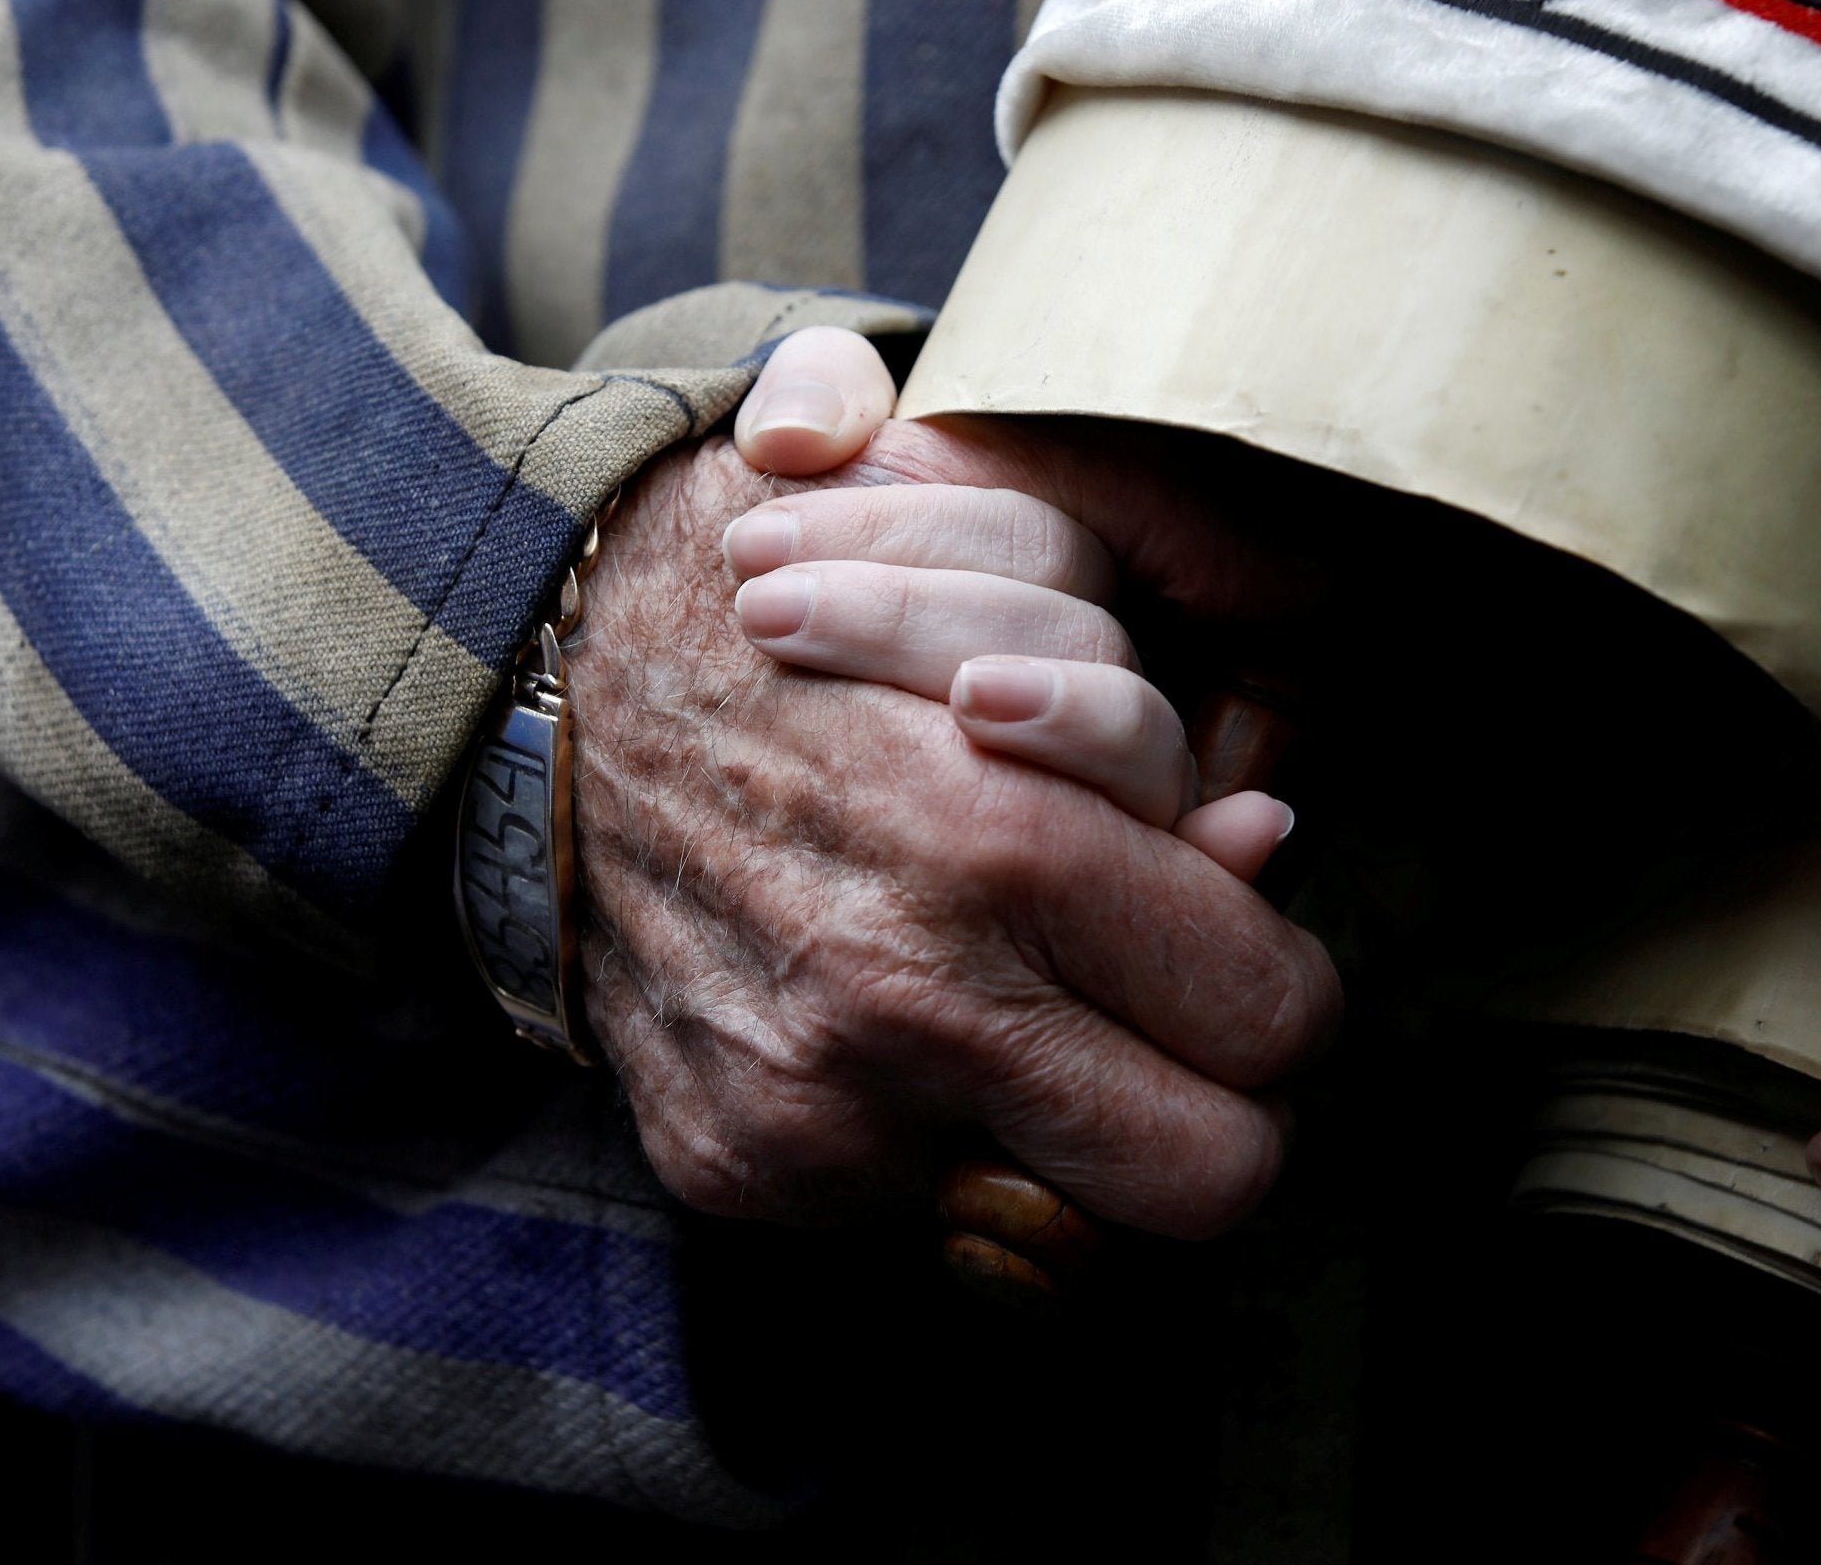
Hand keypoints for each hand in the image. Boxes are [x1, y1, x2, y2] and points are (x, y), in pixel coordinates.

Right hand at [570, 333, 1338, 1237]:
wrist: (538, 692)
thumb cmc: (788, 620)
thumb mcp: (1003, 603)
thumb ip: (1151, 744)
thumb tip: (1257, 849)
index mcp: (1001, 844)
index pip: (1273, 1019)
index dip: (1281, 993)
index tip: (1239, 964)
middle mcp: (910, 1001)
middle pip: (1215, 1175)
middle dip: (1223, 1104)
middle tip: (1175, 1031)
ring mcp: (815, 1111)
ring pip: (1079, 1217)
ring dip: (1075, 1120)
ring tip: (1016, 1005)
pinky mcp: (732, 1164)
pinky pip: (915, 1204)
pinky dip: (926, 1126)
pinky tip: (879, 1017)